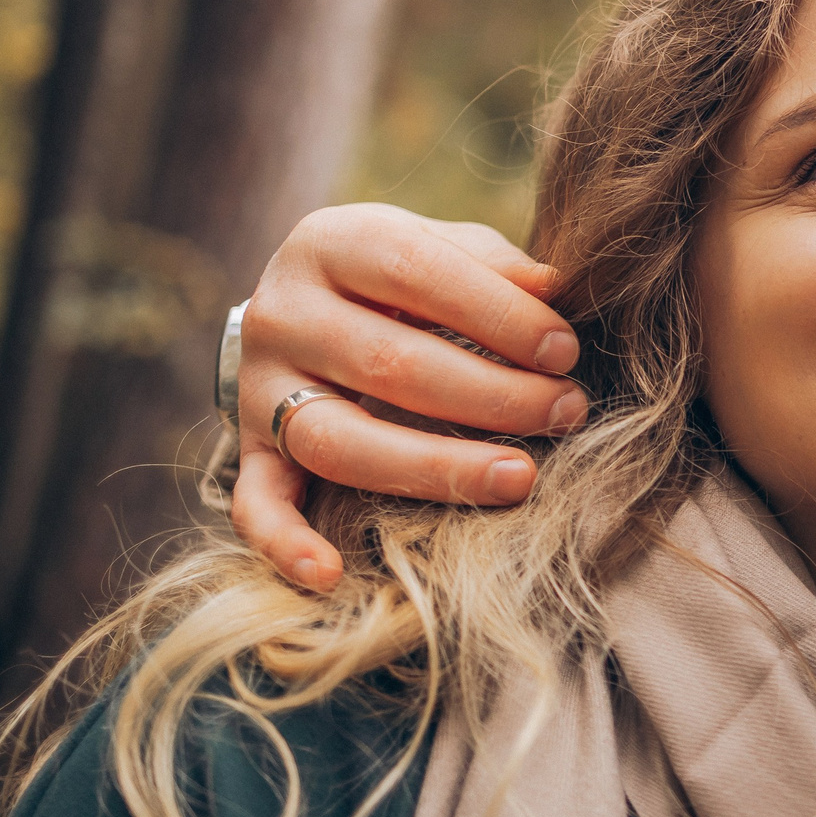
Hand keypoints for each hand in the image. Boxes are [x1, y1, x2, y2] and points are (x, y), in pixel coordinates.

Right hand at [229, 203, 585, 588]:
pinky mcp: (249, 448)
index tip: (564, 351)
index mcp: (331, 242)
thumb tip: (559, 292)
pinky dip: (285, 543)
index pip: (414, 272)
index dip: (497, 314)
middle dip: (492, 394)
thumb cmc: (400, 275)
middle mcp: (282, 312)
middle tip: (566, 411)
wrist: (305, 301)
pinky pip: (256, 503)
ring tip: (520, 478)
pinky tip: (331, 574)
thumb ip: (494, 264)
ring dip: (435, 467)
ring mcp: (258, 387)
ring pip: (339, 440)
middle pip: (387, 363)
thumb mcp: (437, 245)